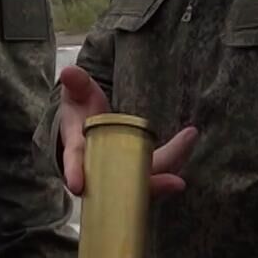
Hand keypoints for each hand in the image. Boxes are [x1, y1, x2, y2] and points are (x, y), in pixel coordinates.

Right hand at [54, 66, 197, 197]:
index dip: (75, 173)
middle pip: (125, 181)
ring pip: (146, 181)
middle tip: (176, 182)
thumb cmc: (80, 109)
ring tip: (189, 140)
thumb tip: (68, 72)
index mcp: (79, 149)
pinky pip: (157, 172)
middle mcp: (101, 167)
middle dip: (151, 184)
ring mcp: (122, 173)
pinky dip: (175, 160)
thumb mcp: (76, 94)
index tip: (78, 186)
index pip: (76, 162)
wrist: (88, 125)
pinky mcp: (138, 171)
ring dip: (170, 171)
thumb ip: (75, 83)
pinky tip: (189, 139)